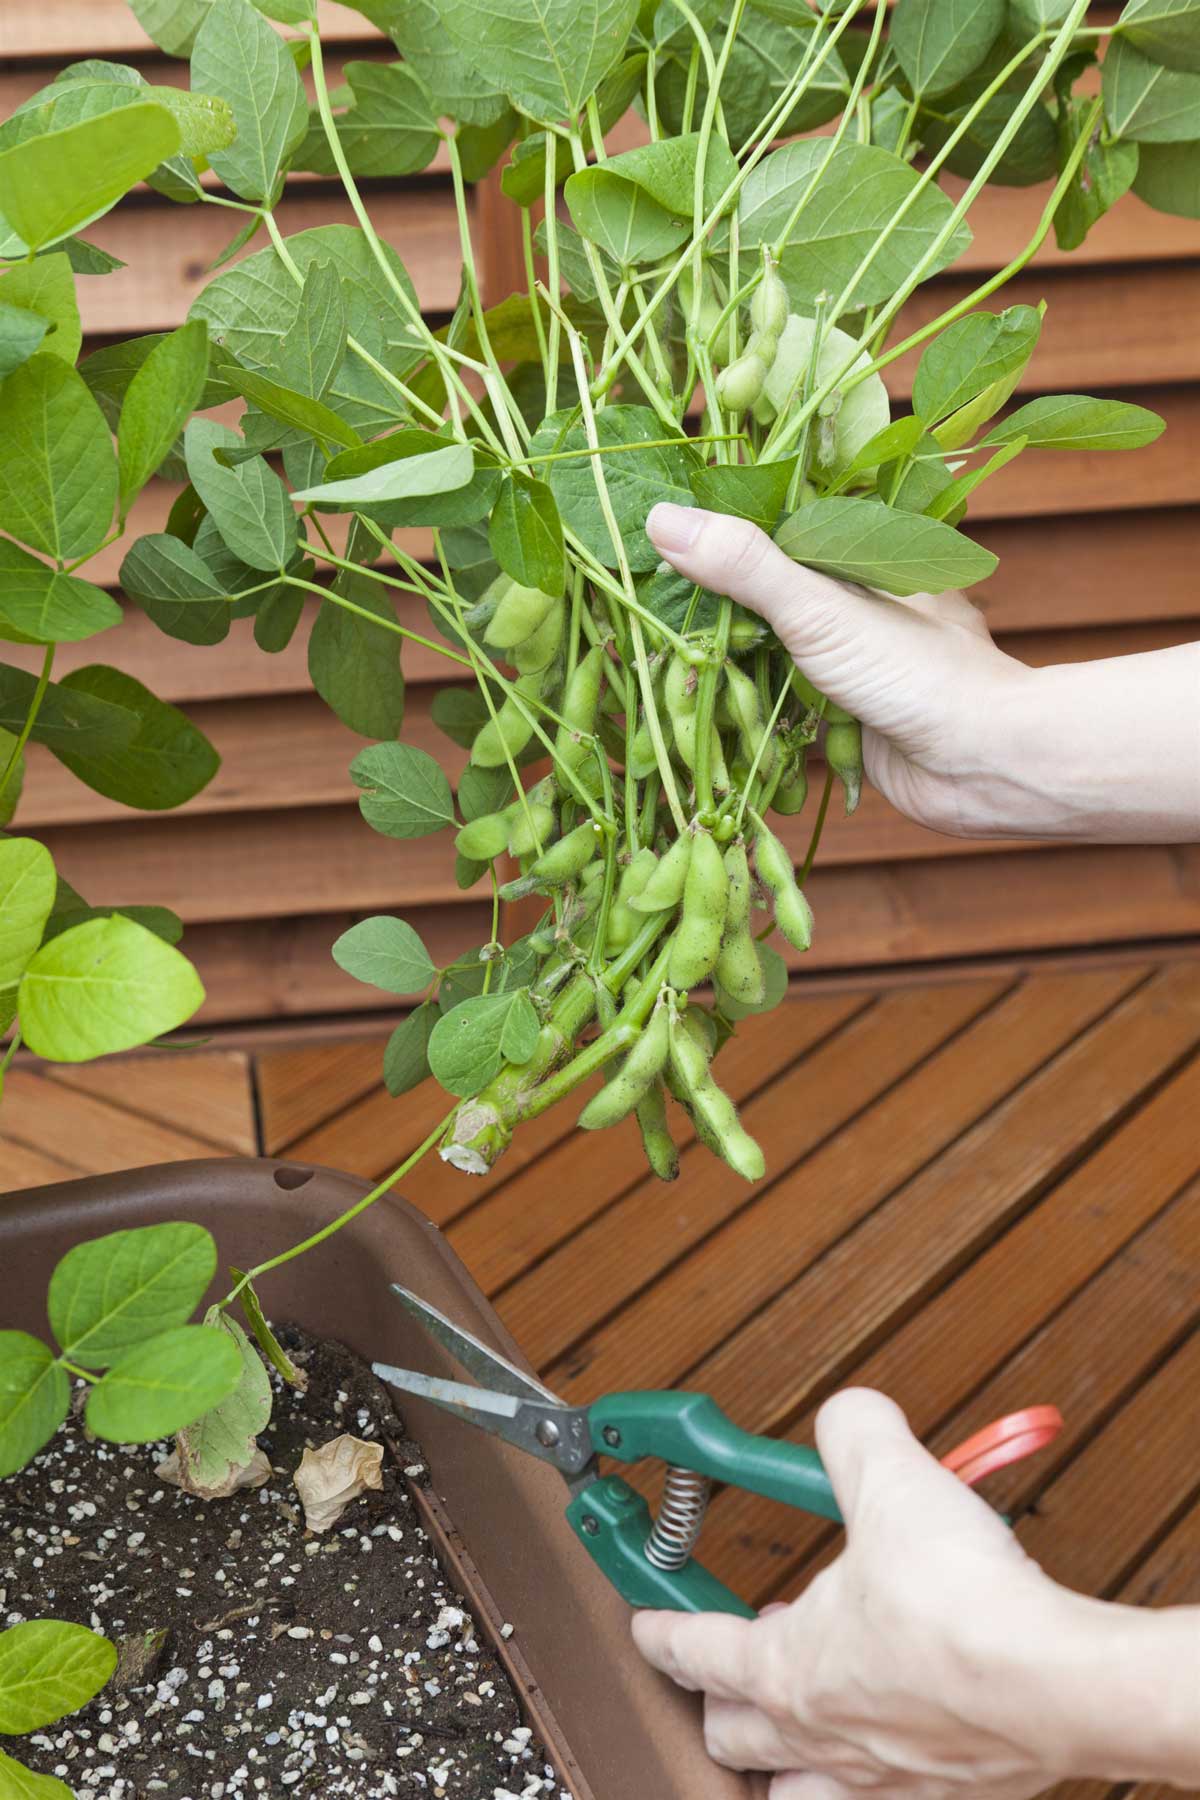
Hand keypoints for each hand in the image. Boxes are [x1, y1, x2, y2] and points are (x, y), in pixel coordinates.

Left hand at [633, 1389, 1199, 1798]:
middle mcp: (823, 1734)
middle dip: (717, 1696)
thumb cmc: (966, 1607)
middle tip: (727, 1658)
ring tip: (790, 1720)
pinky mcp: (945, 1796)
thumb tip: (849, 1415)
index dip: (658, 1624)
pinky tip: (882, 1754)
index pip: (694, 1648)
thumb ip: (855, 1434)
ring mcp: (881, 1778)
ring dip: (781, 1756)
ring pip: (794, 1788)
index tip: (642, 1619)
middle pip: (731, 1734)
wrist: (1059, 1683)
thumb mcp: (891, 1480)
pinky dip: (864, 1784)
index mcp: (788, 1666)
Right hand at [646, 502, 1027, 840]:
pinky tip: (696, 709)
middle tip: (635, 596)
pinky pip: (779, 702)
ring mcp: (849, 655)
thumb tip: (659, 518)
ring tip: (648, 652)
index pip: (772, 518)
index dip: (714, 524)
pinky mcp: (844, 713)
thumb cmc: (919, 674)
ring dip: (721, 657)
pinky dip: (744, 707)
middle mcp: (855, 596)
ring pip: (767, 646)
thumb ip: (744, 566)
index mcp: (861, 548)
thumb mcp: (820, 608)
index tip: (649, 528)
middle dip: (707, 597)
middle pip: (762, 585)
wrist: (982, 768)